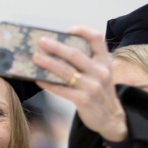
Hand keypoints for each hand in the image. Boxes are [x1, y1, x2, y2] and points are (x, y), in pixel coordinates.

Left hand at [33, 26, 128, 144]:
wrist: (112, 118)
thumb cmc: (101, 92)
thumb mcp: (101, 73)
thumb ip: (88, 62)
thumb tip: (58, 51)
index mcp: (104, 62)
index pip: (97, 39)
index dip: (83, 31)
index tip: (69, 29)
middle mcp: (100, 72)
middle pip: (75, 54)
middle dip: (56, 47)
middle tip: (41, 41)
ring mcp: (92, 87)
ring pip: (66, 72)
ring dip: (48, 63)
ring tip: (35, 57)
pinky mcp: (84, 100)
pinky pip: (62, 90)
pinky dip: (49, 84)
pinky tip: (39, 80)